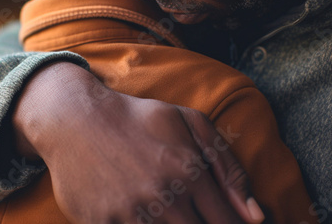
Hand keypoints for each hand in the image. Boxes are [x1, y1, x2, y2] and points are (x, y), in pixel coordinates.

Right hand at [13, 62, 264, 223]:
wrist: (76, 118)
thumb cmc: (138, 118)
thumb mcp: (189, 122)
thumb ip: (228, 167)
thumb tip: (256, 215)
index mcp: (189, 172)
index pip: (227, 223)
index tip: (226, 222)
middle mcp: (162, 198)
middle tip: (193, 213)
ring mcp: (129, 214)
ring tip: (168, 211)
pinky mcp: (100, 223)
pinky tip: (144, 214)